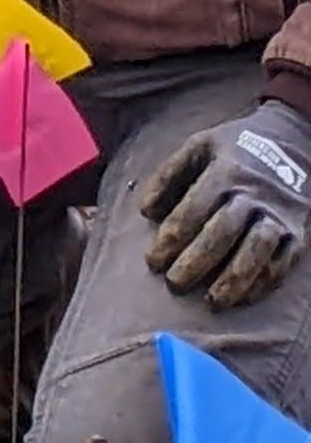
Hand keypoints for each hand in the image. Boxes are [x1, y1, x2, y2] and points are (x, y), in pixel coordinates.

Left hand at [140, 93, 310, 308]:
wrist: (292, 140)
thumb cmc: (234, 148)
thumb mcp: (199, 146)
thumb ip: (169, 174)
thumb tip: (146, 211)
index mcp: (226, 170)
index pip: (194, 208)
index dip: (171, 237)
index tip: (153, 261)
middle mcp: (254, 193)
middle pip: (223, 232)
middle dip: (196, 262)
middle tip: (174, 283)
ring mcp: (279, 214)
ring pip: (257, 250)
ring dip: (233, 280)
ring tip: (211, 302)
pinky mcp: (298, 231)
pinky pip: (283, 262)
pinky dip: (264, 283)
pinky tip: (243, 299)